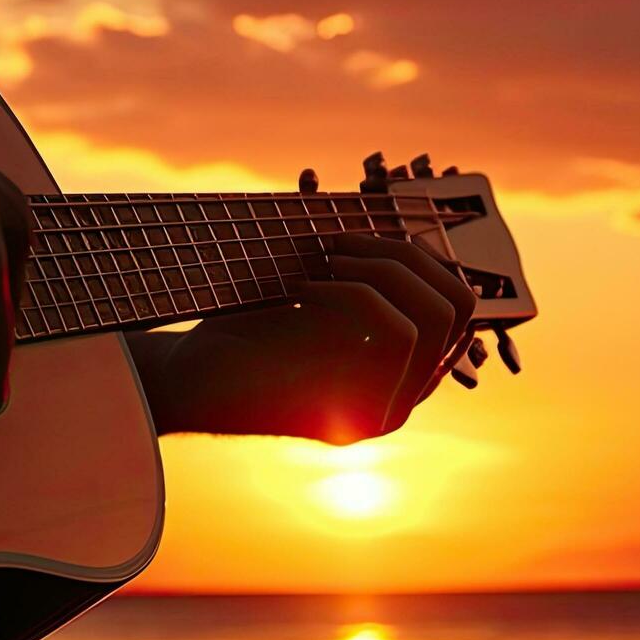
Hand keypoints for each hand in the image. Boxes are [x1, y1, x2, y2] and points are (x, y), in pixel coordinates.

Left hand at [129, 234, 476, 442]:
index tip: (368, 232)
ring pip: (433, 319)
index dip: (425, 258)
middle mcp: (396, 402)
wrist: (181, 382)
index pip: (458, 313)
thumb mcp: (316, 290)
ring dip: (382, 268)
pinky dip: (353, 290)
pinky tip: (302, 284)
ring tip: (323, 256)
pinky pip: (394, 330)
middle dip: (406, 255)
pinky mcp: (356, 410)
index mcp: (392, 376)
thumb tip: (423, 227)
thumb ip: (368, 272)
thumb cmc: (241, 329)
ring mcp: (381, 412)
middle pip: (459, 310)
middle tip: (341, 239)